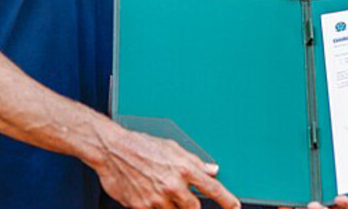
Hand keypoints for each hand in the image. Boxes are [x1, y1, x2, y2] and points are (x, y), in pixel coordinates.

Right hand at [94, 126, 239, 208]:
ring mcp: (157, 197)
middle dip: (192, 205)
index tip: (235, 206)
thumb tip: (212, 170)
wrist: (112, 149)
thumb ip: (194, 162)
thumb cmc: (142, 145)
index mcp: (184, 167)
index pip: (212, 188)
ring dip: (173, 206)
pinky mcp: (142, 206)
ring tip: (160, 191)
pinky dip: (156, 207)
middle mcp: (173, 184)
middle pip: (194, 207)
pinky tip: (148, 195)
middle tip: (182, 196)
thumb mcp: (173, 147)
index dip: (227, 200)